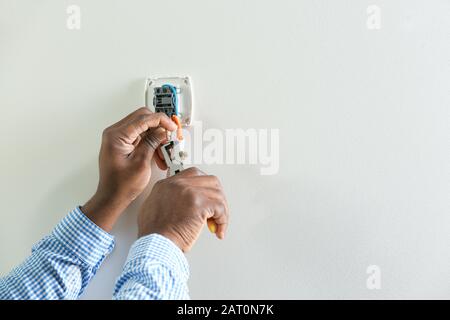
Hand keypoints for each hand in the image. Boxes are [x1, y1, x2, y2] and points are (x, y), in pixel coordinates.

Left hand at [82, 107, 176, 231]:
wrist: (111, 197)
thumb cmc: (121, 185)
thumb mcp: (141, 163)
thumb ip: (152, 143)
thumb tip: (162, 131)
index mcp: (117, 136)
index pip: (143, 118)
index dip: (161, 120)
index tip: (172, 126)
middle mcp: (115, 133)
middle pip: (142, 118)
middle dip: (158, 127)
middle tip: (169, 136)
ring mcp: (117, 138)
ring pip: (142, 127)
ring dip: (155, 136)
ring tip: (164, 152)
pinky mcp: (122, 143)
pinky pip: (139, 136)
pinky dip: (150, 142)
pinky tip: (157, 154)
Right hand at [138, 167, 228, 251]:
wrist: (156, 244)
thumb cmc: (154, 234)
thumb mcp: (152, 208)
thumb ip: (166, 199)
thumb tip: (179, 204)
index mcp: (167, 184)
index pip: (194, 175)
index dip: (204, 187)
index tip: (208, 199)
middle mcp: (178, 184)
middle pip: (210, 181)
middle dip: (217, 196)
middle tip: (216, 211)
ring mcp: (190, 192)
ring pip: (218, 194)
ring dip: (222, 211)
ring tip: (217, 224)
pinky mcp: (200, 204)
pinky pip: (220, 208)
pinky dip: (223, 220)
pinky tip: (218, 229)